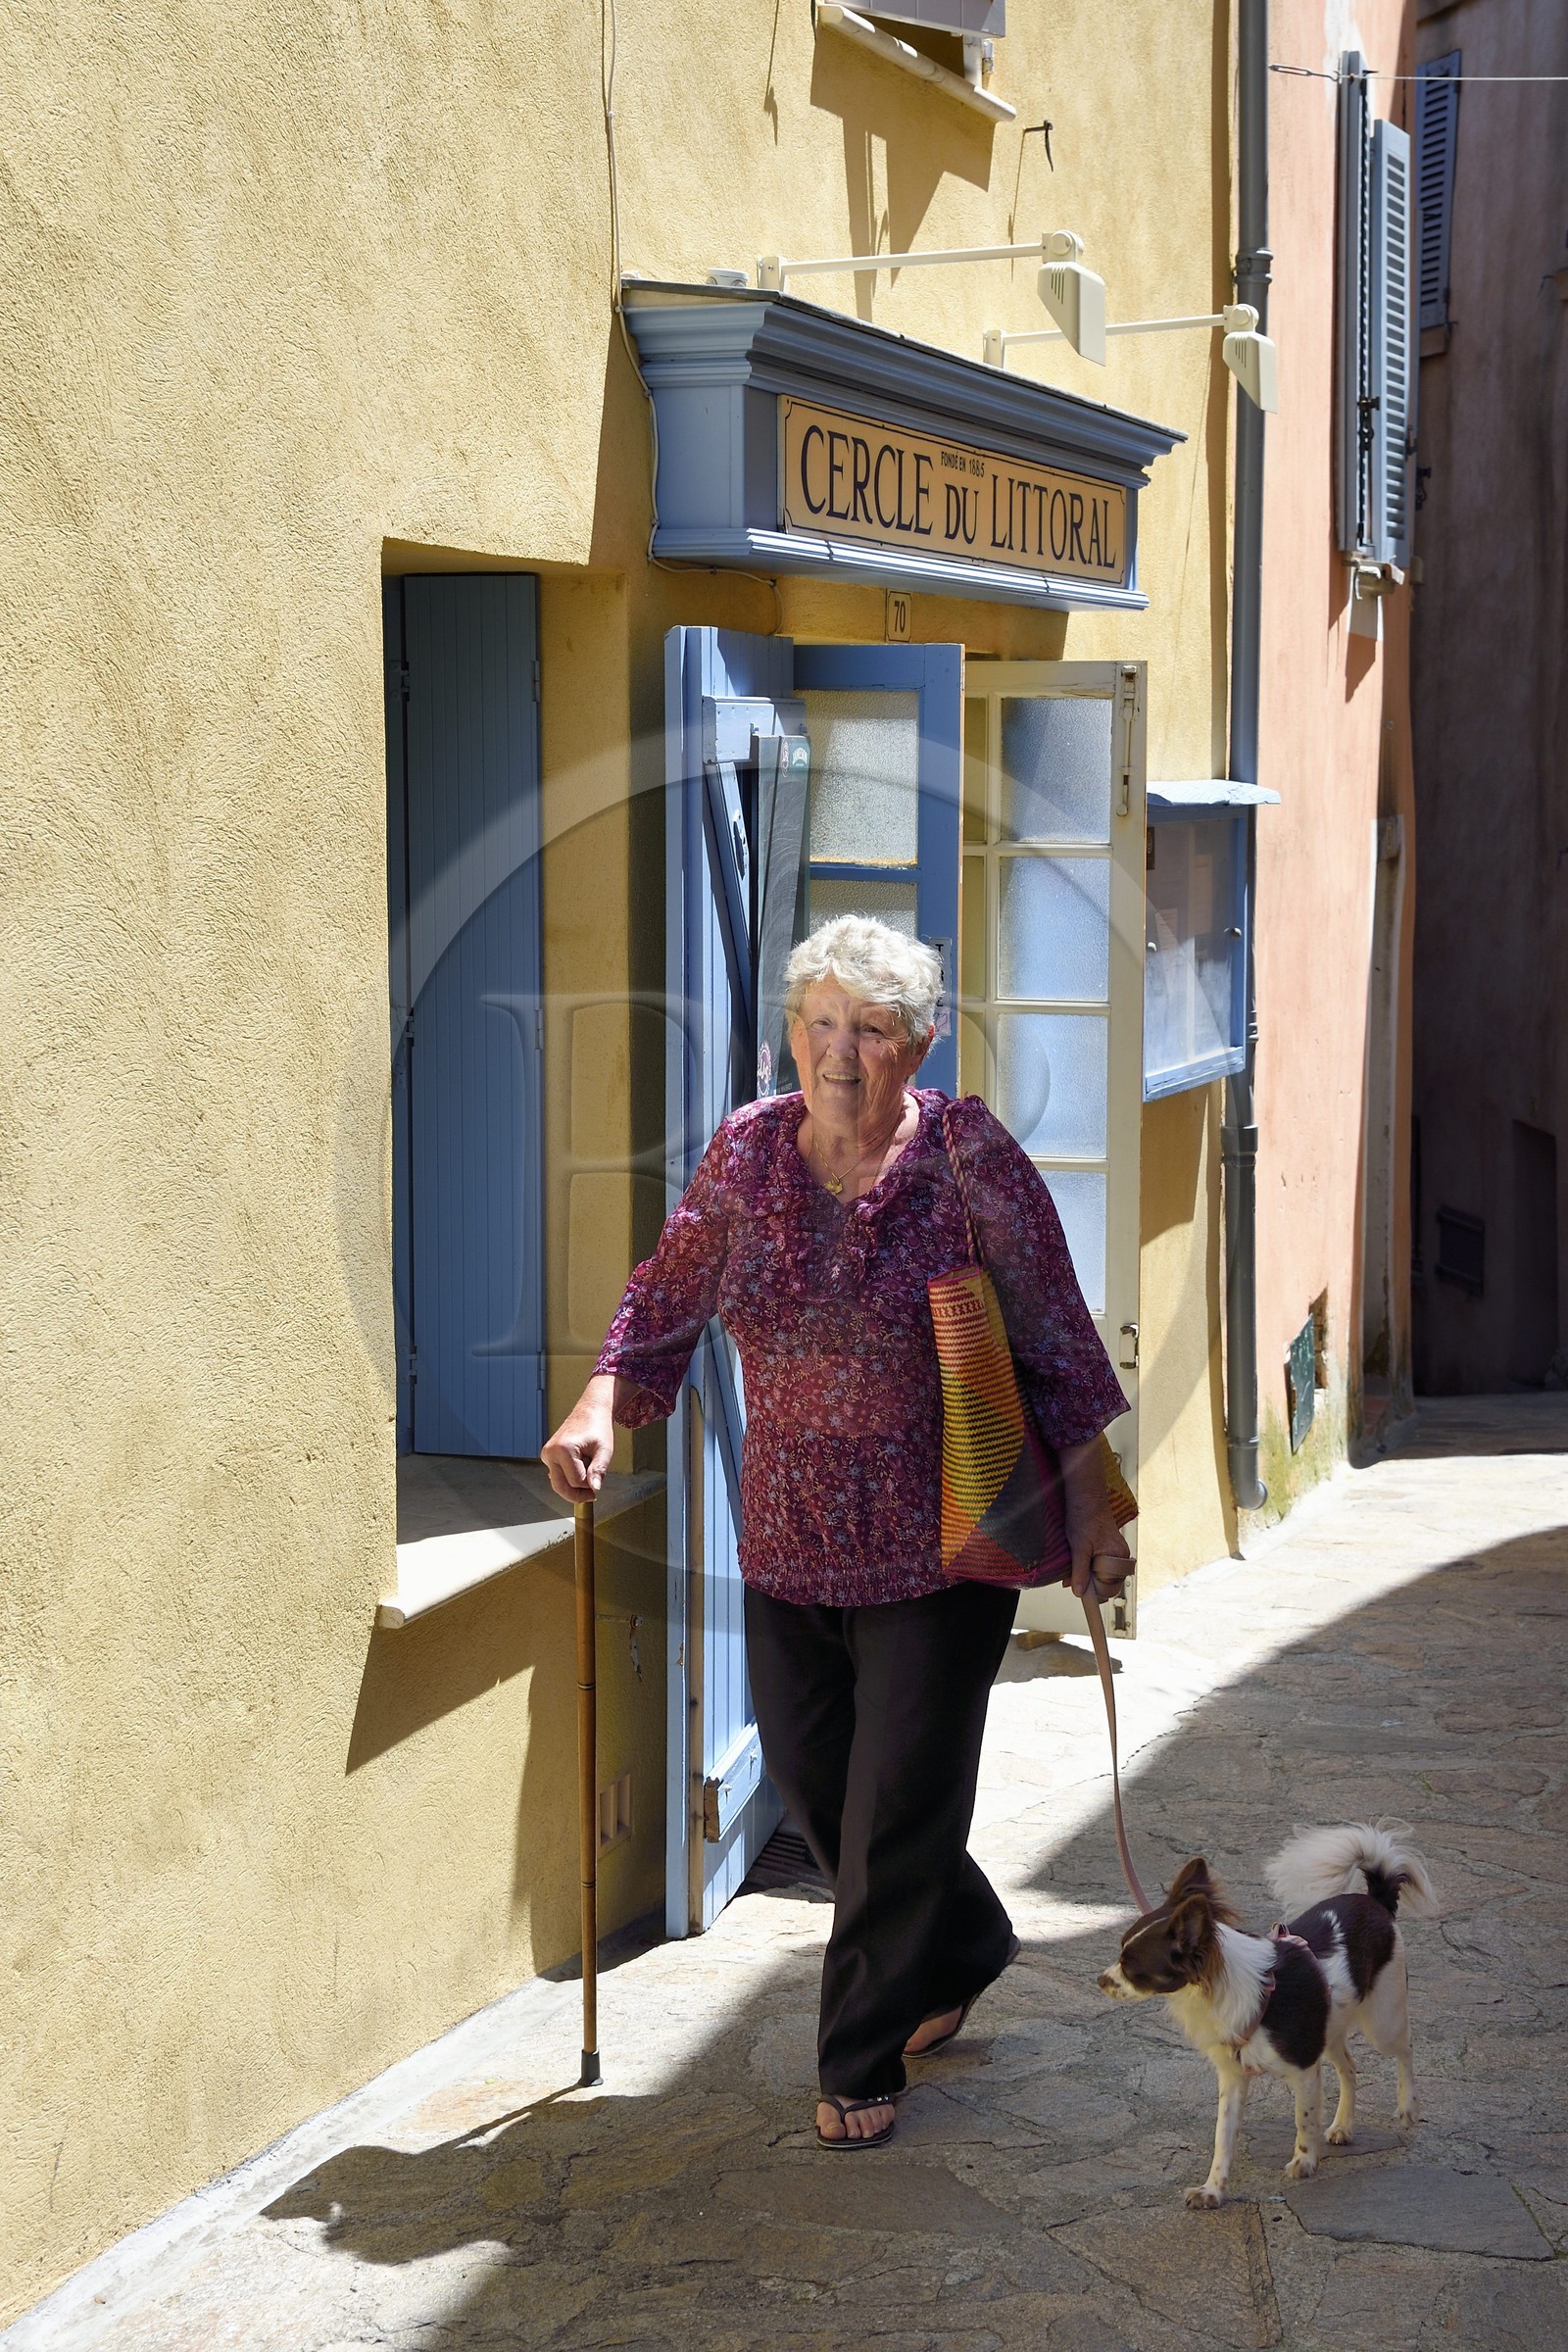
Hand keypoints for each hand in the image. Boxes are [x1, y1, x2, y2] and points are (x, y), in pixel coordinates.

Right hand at [542, 1375, 617, 1500]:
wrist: (590, 1412)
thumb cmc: (598, 1428)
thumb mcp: (605, 1450)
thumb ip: (599, 1470)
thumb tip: (594, 1488)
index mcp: (564, 1449)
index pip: (576, 1481)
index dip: (589, 1487)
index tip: (598, 1484)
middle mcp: (550, 1452)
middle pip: (561, 1487)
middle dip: (578, 1494)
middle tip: (592, 1495)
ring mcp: (546, 1455)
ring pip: (558, 1484)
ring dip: (574, 1487)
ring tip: (588, 1475)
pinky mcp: (547, 1456)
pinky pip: (558, 1476)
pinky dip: (569, 1479)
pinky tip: (580, 1469)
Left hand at [1057, 1437, 1133, 1603]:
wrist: (1086, 1495)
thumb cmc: (1084, 1516)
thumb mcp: (1078, 1547)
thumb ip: (1079, 1571)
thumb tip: (1079, 1592)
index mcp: (1118, 1557)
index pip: (1108, 1587)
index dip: (1092, 1592)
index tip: (1078, 1593)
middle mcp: (1121, 1556)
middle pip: (1107, 1584)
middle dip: (1090, 1585)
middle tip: (1071, 1581)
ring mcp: (1116, 1552)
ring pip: (1103, 1575)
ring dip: (1088, 1576)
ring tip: (1073, 1570)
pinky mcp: (1110, 1548)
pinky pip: (1102, 1565)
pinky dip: (1090, 1567)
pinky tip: (1078, 1563)